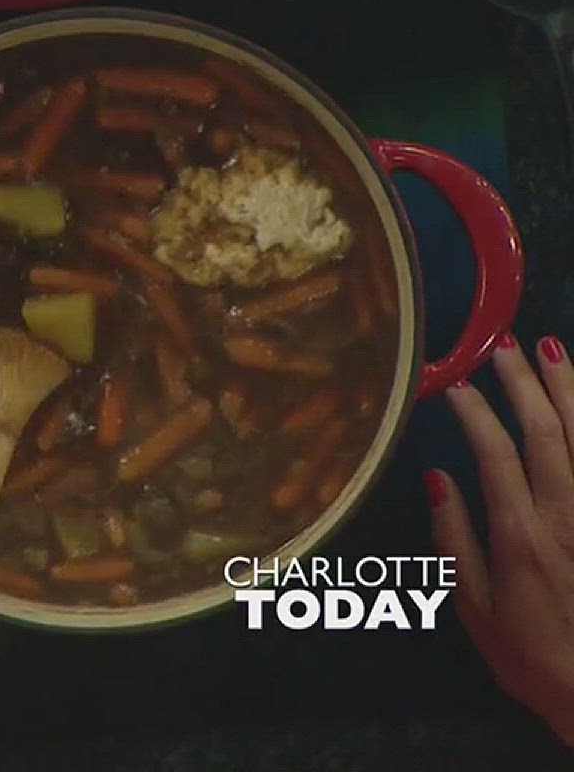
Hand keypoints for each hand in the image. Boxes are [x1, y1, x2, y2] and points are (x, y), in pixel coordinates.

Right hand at [429, 336, 573, 744]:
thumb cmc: (529, 653)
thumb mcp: (473, 607)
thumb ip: (455, 539)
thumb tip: (438, 480)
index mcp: (521, 537)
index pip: (495, 454)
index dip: (476, 412)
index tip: (455, 382)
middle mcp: (565, 517)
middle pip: (547, 433)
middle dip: (525, 382)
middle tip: (505, 345)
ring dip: (569, 390)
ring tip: (552, 349)